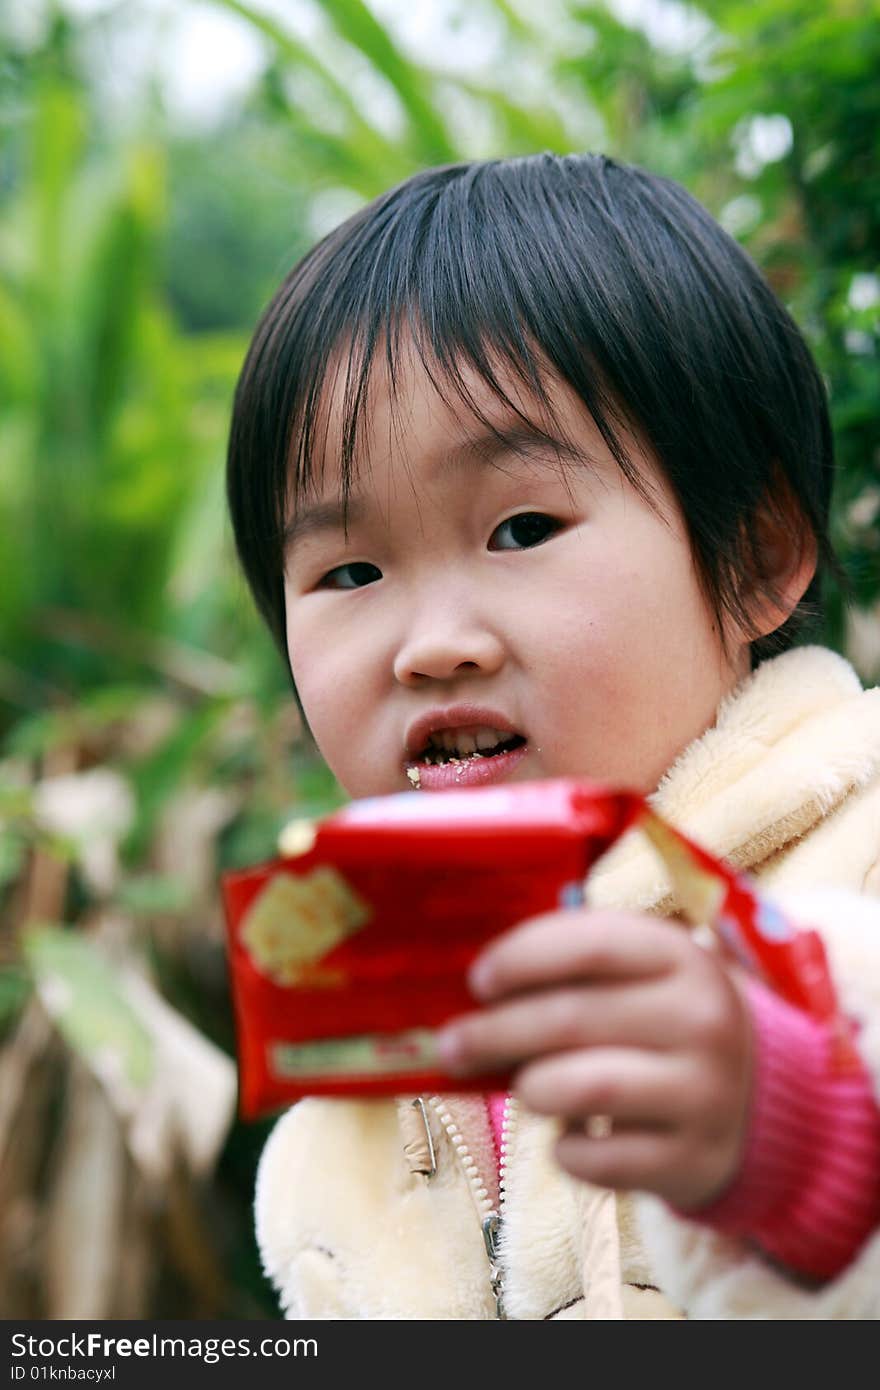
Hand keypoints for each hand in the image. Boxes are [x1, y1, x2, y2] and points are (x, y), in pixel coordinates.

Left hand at [437, 909, 754, 1209]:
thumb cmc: (665, 1022)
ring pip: (586, 1087)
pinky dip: (565, 1150)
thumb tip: (472, 989)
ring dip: (531, 1087)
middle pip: (573, 1018)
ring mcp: (704, 1092)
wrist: (762, 1101)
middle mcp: (700, 1018)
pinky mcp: (692, 1159)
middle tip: (451, 1045)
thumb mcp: (643, 975)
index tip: (478, 980)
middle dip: (495, 1032)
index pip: (590, 943)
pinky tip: (565, 1136)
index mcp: (679, 956)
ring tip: (520, 1088)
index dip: (522, 957)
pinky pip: (600, 1158)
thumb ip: (575, 969)